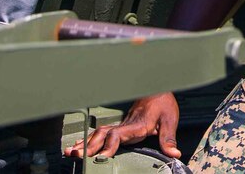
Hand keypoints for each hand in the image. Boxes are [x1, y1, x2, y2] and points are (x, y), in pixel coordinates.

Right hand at [64, 92, 180, 158]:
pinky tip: (80, 145)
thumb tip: (174, 154)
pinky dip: (88, 139)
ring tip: (70, 151)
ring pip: (98, 133)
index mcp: (136, 124)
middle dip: (89, 146)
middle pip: (102, 135)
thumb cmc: (163, 102)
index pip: (118, 135)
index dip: (109, 145)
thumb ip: (169, 138)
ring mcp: (121, 125)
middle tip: (75, 155)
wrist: (158, 88)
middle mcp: (125, 125)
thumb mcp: (169, 119)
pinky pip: (101, 133)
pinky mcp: (120, 126)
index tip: (102, 157)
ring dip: (85, 143)